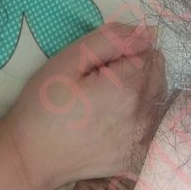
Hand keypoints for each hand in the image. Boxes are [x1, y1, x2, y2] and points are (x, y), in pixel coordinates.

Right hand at [2, 22, 166, 189]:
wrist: (32, 157)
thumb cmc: (45, 102)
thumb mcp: (70, 59)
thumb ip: (112, 39)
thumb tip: (148, 32)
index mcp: (127, 89)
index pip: (147, 51)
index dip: (123, 51)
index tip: (98, 64)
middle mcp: (144, 117)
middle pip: (158, 72)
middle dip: (135, 67)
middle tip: (99, 79)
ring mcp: (143, 140)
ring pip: (158, 96)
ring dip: (140, 88)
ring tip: (105, 98)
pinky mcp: (139, 156)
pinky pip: (152, 121)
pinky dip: (140, 112)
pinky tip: (113, 118)